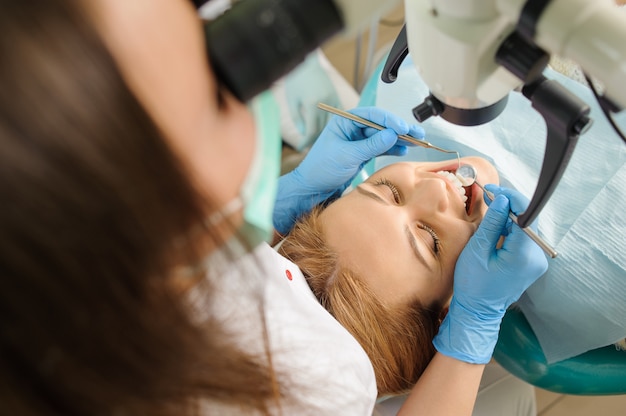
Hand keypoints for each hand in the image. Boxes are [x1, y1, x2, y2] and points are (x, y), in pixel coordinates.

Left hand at [273, 106, 423, 234]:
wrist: (312, 188)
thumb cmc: (322, 169)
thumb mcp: (348, 156)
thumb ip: (371, 145)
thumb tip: (392, 134)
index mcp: (345, 122)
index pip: (372, 115)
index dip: (390, 120)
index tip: (404, 128)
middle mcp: (352, 128)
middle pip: (380, 124)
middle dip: (399, 129)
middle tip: (418, 133)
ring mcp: (358, 141)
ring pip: (382, 136)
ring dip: (399, 139)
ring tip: (416, 142)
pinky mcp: (361, 153)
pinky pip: (380, 147)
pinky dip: (392, 149)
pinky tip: (403, 150)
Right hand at [433, 185, 547, 362]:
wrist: (478, 311)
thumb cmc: (473, 284)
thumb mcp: (477, 251)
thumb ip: (492, 223)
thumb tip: (502, 199)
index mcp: (524, 254)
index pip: (525, 215)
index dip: (510, 197)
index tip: (492, 189)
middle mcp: (537, 256)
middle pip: (528, 218)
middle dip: (509, 203)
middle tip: (489, 193)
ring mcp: (536, 260)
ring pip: (526, 226)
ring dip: (509, 214)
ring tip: (491, 204)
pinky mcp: (531, 261)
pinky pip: (524, 236)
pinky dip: (511, 226)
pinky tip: (497, 221)